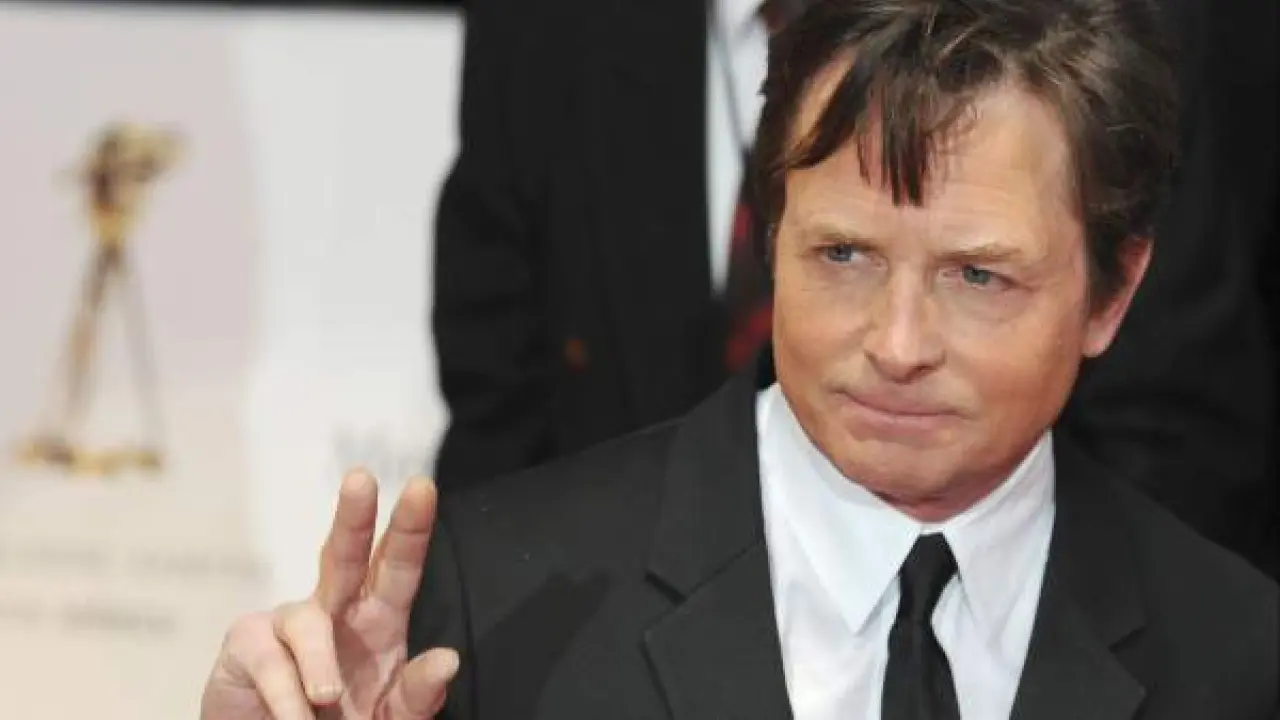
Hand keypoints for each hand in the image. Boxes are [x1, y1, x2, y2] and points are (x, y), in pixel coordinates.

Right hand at [200, 471, 457, 718]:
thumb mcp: (391, 718)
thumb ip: (418, 695)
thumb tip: (447, 659)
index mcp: (378, 620)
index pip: (398, 567)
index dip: (411, 529)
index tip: (423, 487)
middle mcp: (335, 610)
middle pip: (344, 555)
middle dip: (353, 517)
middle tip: (360, 480)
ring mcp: (289, 623)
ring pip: (307, 620)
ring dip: (320, 663)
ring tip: (328, 699)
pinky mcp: (248, 645)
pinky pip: (271, 661)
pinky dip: (288, 696)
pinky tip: (297, 716)